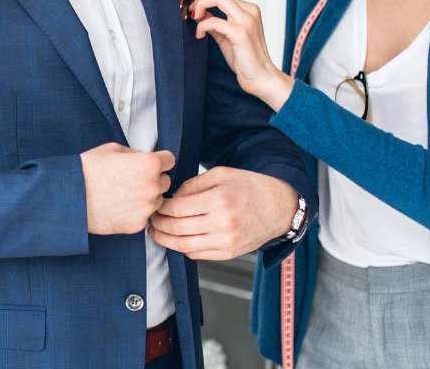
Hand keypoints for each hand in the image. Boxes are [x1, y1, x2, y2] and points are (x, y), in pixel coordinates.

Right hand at [79, 143, 175, 234]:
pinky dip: (136, 211)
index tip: (154, 163)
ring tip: (124, 193)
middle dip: (153, 179)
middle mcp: (152, 187)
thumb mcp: (113, 149)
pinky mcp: (137, 224)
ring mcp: (146, 208)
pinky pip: (144, 215)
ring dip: (147, 197)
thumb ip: (136, 154)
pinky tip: (120, 205)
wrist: (70, 198)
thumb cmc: (88, 171)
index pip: (170, 160)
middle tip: (133, 179)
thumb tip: (144, 158)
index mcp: (149, 164)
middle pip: (165, 181)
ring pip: (157, 200)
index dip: (160, 160)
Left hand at [149, 167, 296, 259]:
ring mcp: (226, 241)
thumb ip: (193, 185)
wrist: (278, 207)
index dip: (161, 208)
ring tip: (158, 232)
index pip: (177, 209)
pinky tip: (177, 239)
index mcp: (219, 200)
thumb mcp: (221, 174)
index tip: (156, 204)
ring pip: (184, 246)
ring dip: (166, 240)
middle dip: (158, 225)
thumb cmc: (250, 187)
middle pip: (177, 229)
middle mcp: (223, 223)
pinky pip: (197, 255)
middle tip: (151, 219)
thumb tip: (172, 198)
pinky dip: (183, 248)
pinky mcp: (228, 253)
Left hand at [190, 0, 293, 110]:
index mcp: (249, 10)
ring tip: (194, 22)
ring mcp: (247, 21)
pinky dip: (202, 26)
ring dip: (200, 7)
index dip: (204, 0)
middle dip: (200, 1)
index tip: (194, 11)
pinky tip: (199, 35)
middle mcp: (250, 11)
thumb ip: (215, 23)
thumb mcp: (226, 36)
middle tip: (191, 14)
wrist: (261, 77)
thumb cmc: (246, 60)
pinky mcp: (240, 33)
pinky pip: (213, 21)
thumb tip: (199, 12)